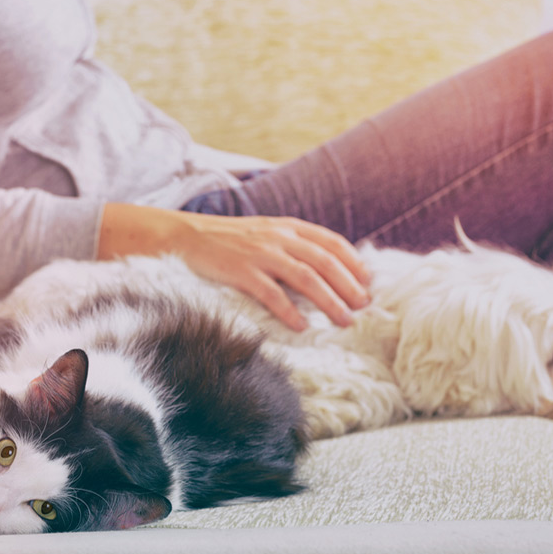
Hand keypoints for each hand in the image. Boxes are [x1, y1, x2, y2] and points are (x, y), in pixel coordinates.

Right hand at [98, 203, 370, 329]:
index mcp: (287, 227)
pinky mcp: (241, 271)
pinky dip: (289, 311)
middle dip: (347, 286)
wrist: (184, 236)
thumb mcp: (264, 232)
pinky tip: (302, 327)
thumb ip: (292, 245)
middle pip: (324, 262)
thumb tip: (324, 269)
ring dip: (328, 301)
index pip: (330, 242)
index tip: (367, 281)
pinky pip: (271, 293)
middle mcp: (278, 237)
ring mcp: (259, 254)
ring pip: (305, 278)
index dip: (353, 261)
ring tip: (343, 320)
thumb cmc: (227, 240)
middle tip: (362, 307)